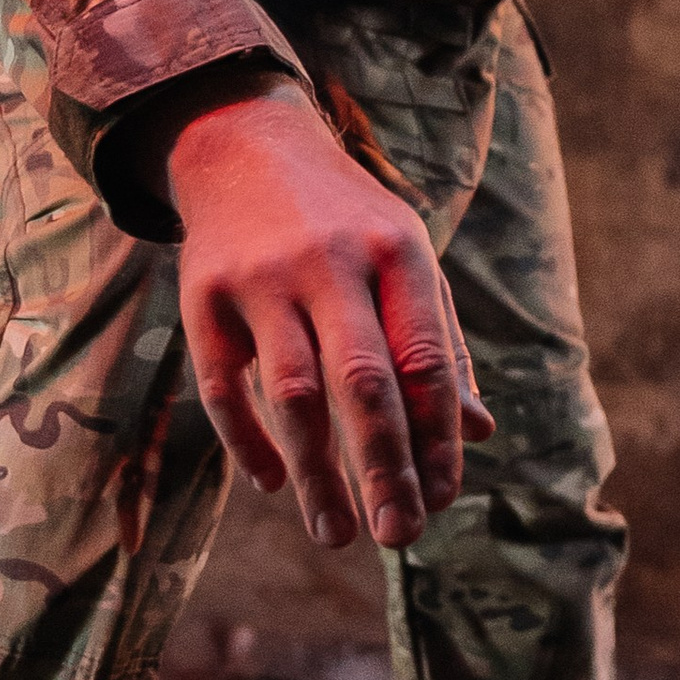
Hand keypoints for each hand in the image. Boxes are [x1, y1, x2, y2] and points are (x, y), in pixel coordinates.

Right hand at [137, 80, 492, 547]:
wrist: (243, 143)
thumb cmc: (345, 221)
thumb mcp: (406, 262)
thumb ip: (441, 345)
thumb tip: (477, 432)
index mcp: (397, 253)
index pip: (426, 362)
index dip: (437, 438)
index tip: (441, 500)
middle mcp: (331, 263)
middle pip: (363, 384)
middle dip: (384, 469)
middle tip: (399, 537)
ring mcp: (262, 278)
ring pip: (292, 394)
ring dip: (318, 473)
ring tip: (338, 534)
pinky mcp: (202, 294)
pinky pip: (224, 385)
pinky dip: (248, 442)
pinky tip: (274, 483)